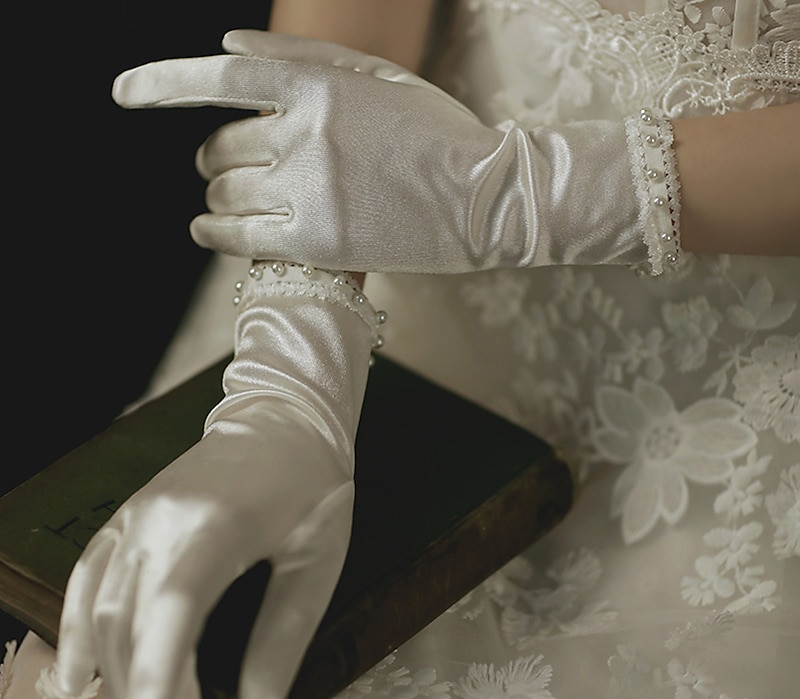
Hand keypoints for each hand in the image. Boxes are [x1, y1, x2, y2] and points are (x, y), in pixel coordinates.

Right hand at [55, 266, 378, 698]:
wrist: (282, 420)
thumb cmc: (314, 486)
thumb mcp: (321, 555)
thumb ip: (288, 626)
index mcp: (218, 524)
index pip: (174, 611)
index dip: (158, 682)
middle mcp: (162, 520)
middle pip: (136, 627)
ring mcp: (136, 516)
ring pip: (105, 612)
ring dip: (117, 686)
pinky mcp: (128, 517)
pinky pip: (88, 579)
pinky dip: (78, 632)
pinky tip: (76, 681)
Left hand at [111, 31, 670, 274]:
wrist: (486, 199)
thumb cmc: (434, 133)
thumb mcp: (377, 77)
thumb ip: (299, 59)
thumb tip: (224, 48)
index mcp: (319, 85)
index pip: (220, 78)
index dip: (163, 83)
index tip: (124, 94)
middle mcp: (306, 134)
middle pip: (219, 148)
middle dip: (212, 159)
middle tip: (218, 168)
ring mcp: (310, 190)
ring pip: (224, 194)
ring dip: (216, 195)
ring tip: (223, 201)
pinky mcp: (317, 241)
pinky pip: (237, 237)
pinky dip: (212, 233)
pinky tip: (206, 231)